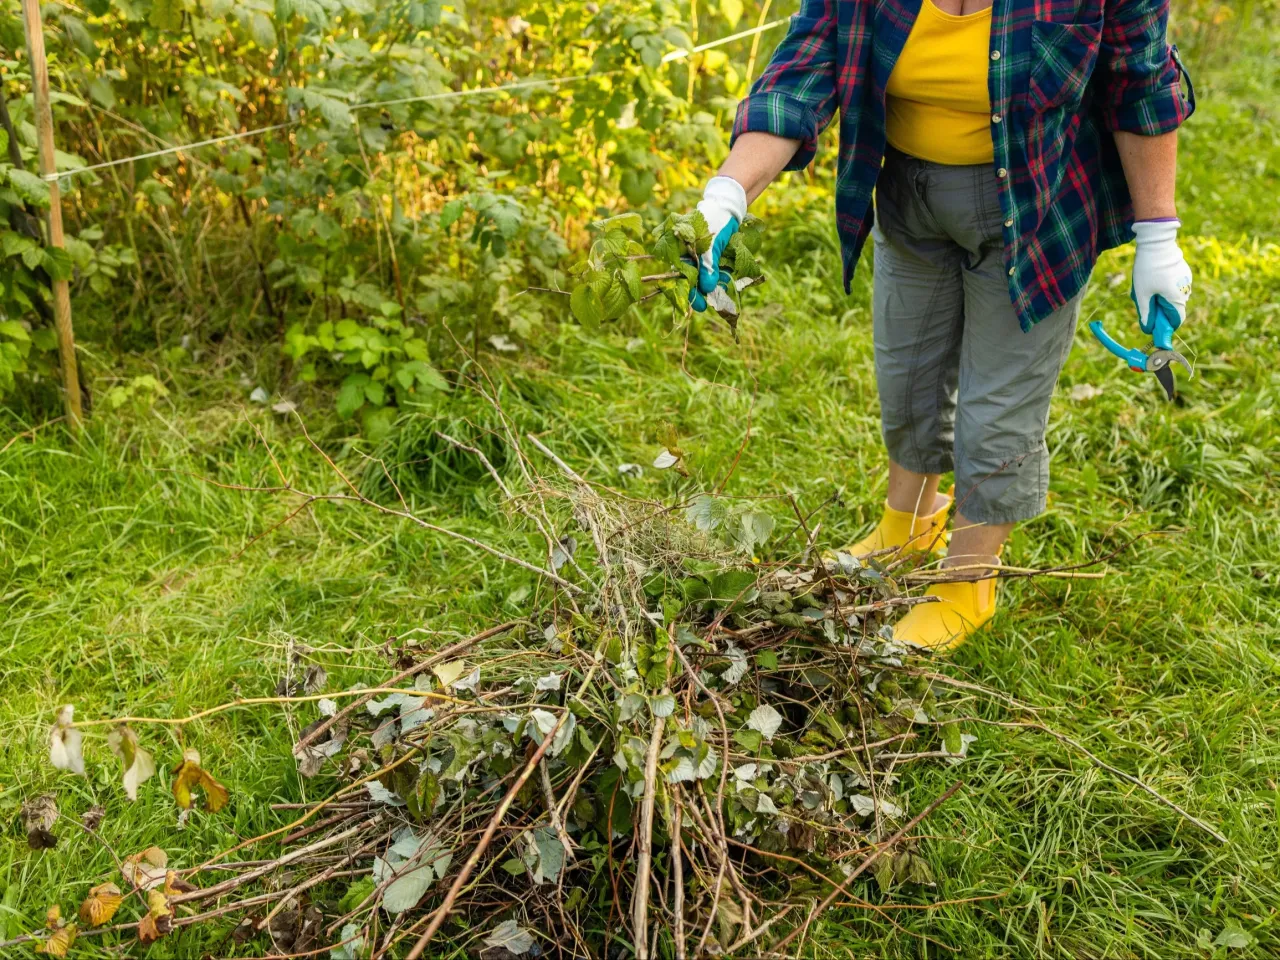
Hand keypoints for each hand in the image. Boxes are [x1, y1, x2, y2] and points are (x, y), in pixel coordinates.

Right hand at [689, 176, 746, 312]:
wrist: (729, 205)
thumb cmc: (716, 220)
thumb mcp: (711, 245)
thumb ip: (708, 266)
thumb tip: (706, 288)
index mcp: (679, 246)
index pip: (680, 274)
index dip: (689, 291)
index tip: (699, 305)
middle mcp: (687, 250)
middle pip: (691, 276)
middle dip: (701, 290)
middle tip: (709, 304)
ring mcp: (699, 251)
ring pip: (703, 273)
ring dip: (711, 284)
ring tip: (720, 293)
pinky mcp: (711, 252)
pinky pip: (713, 267)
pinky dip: (718, 275)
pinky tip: (724, 282)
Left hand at [1131, 219, 1191, 331]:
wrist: (1157, 242)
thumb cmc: (1148, 269)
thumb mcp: (1141, 294)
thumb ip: (1145, 313)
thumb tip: (1147, 328)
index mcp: (1177, 299)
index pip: (1176, 321)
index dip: (1164, 326)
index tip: (1152, 325)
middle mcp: (1186, 291)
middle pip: (1173, 309)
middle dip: (1158, 309)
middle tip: (1143, 302)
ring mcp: (1186, 280)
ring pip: (1171, 296)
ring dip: (1158, 297)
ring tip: (1144, 286)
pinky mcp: (1182, 272)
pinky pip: (1172, 285)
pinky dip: (1162, 287)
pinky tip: (1150, 277)